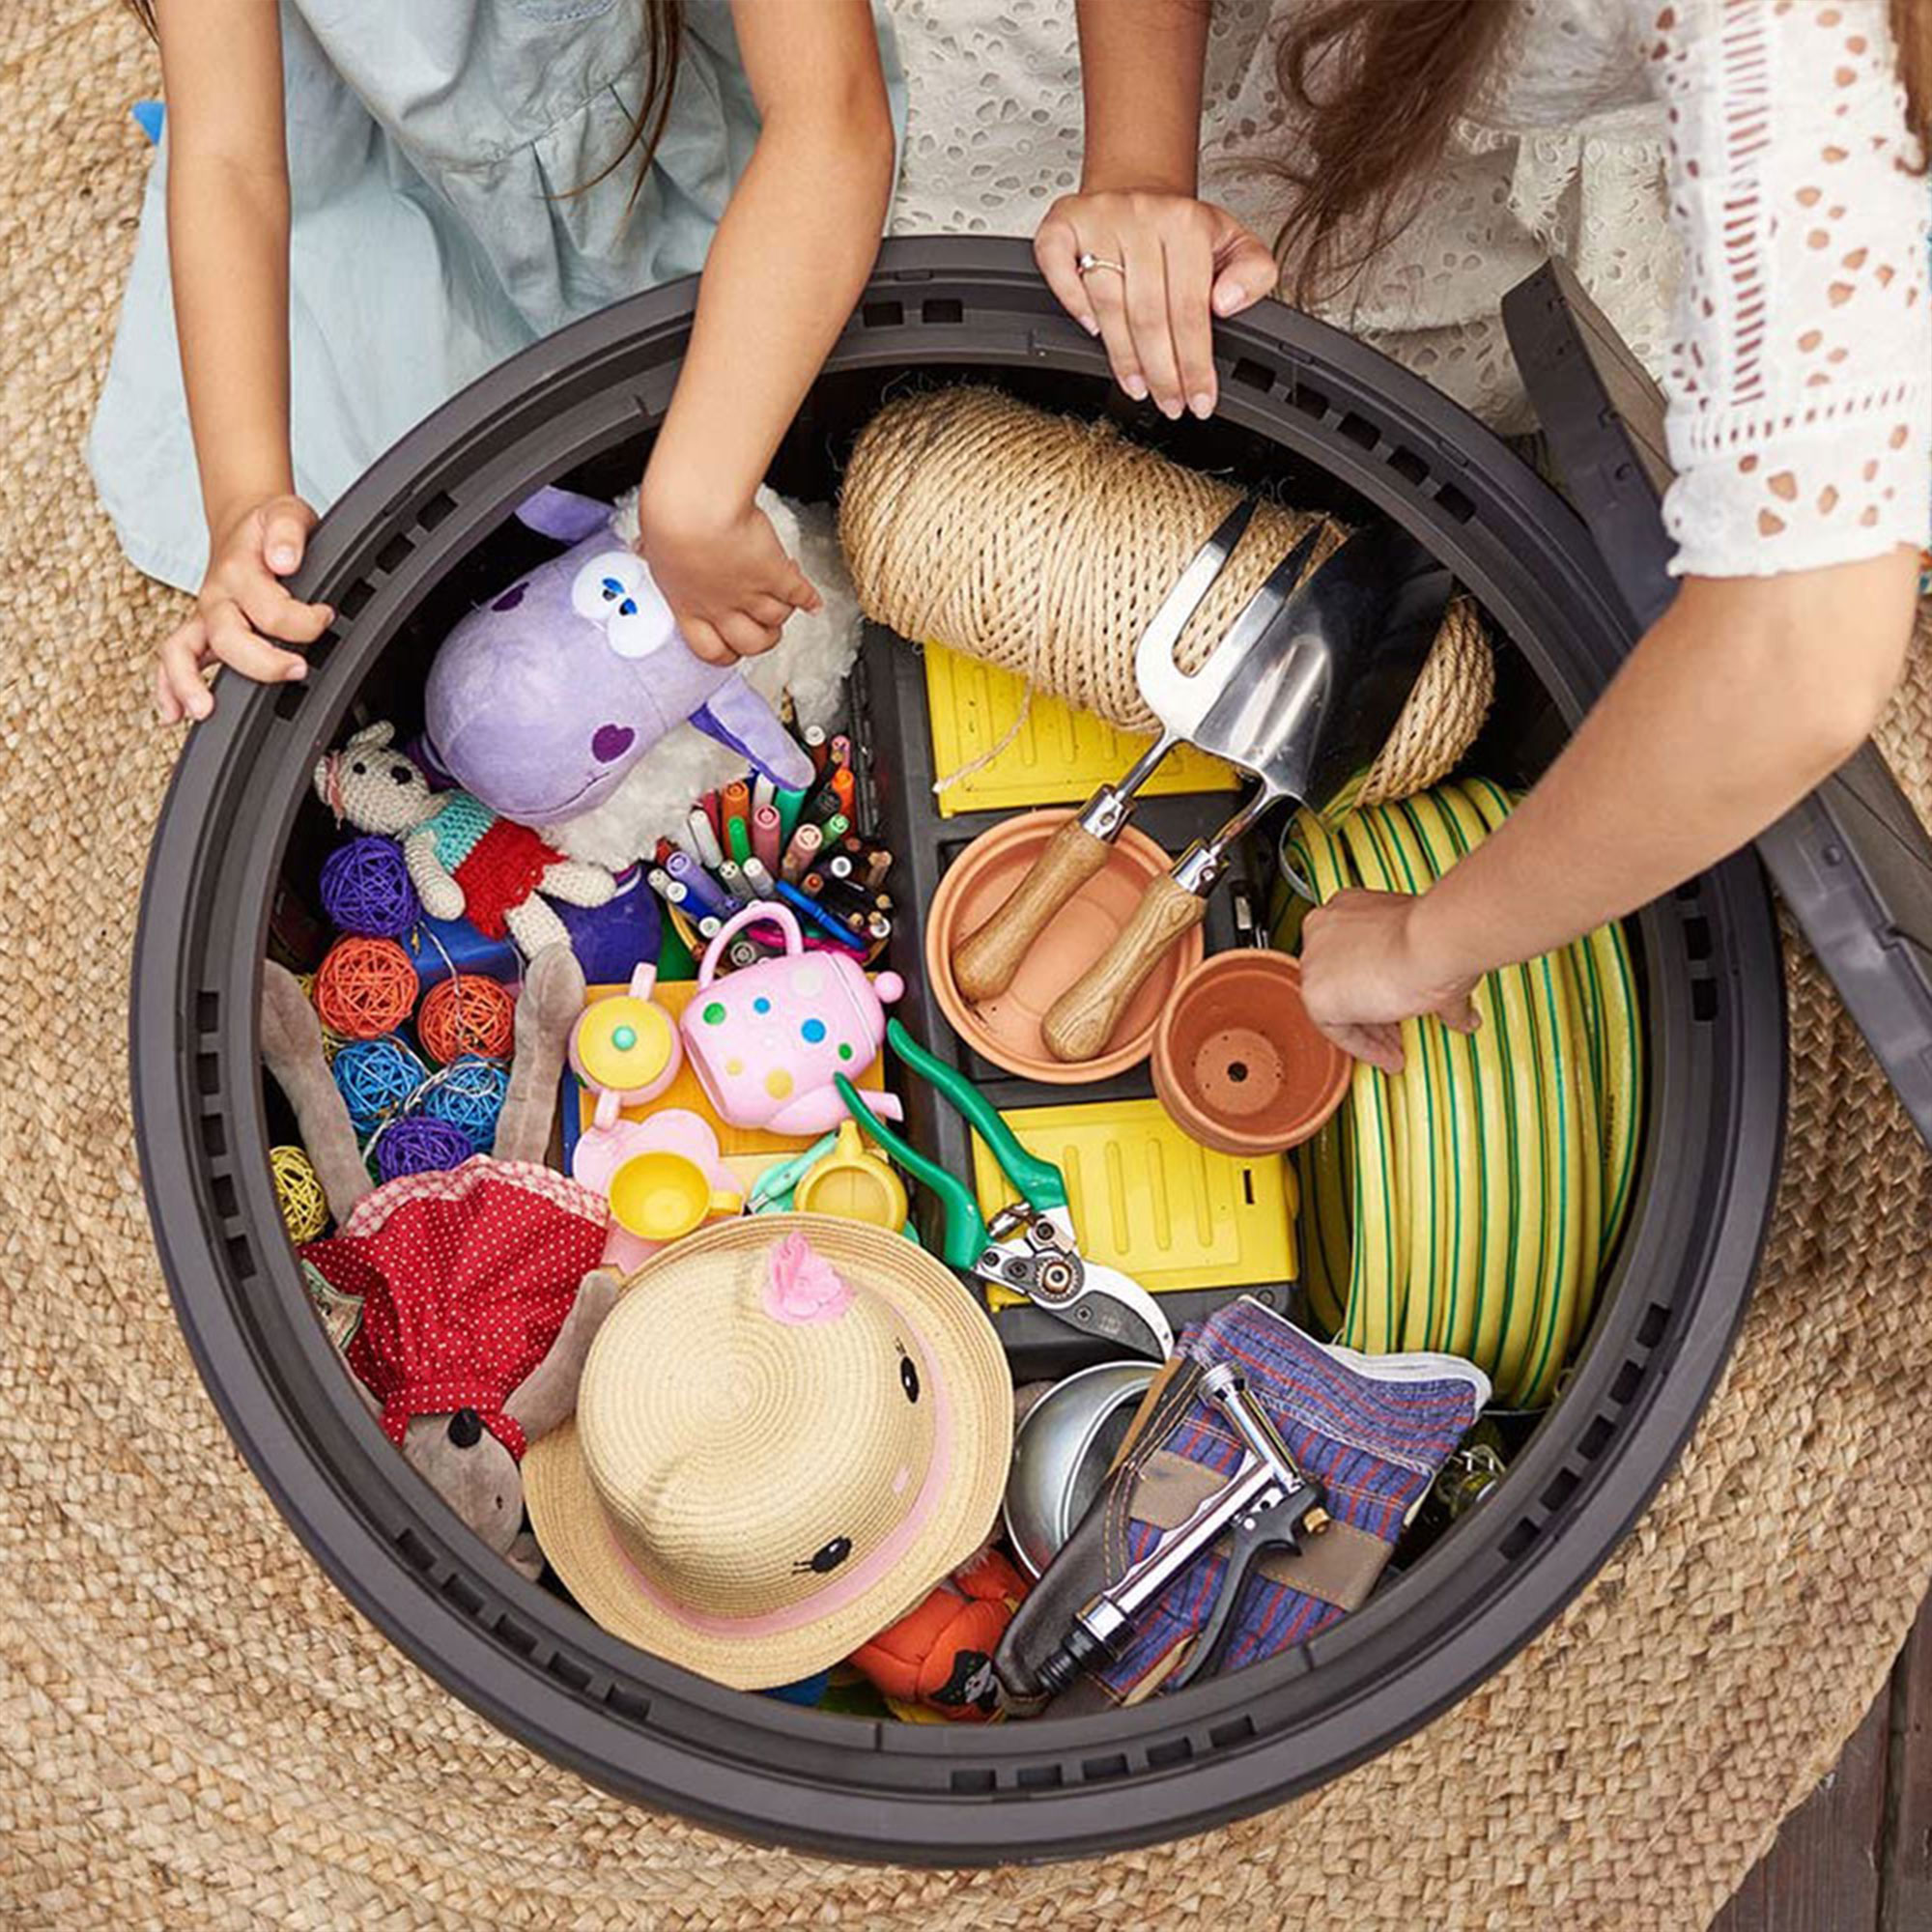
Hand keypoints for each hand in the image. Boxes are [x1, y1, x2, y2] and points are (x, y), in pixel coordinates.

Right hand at [155, 494, 332, 723]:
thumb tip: (283, 560)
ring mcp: (205, 616)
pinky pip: (174, 659)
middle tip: (298, 670)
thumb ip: (287, 530)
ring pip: (182, 650)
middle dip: (262, 662)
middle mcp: (217, 597)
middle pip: (227, 638)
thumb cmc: (268, 525)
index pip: (270, 609)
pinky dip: (168, 687)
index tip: (325, 617)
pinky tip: (173, 713)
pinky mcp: (201, 630)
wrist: (244, 524)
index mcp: (239, 571)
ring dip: (189, 682)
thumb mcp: (287, 511)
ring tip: (203, 709)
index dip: (304, 621)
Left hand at [636, 491, 820, 665]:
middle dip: (761, 639)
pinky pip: (799, 595)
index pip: (710, 650)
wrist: (694, 508)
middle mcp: (721, 607)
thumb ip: (654, 554)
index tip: (732, 649)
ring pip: (777, 620)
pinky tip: (813, 601)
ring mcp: (750, 593)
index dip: (726, 654)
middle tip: (764, 628)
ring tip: (785, 601)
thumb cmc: (669, 521)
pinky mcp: (775, 574)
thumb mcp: (652, 545)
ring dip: (782, 611)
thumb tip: (644, 546)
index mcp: (688, 606)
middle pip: (751, 645)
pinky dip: (809, 599)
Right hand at [1034, 190, 1278, 418]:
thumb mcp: (1235, 243)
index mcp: (1187, 222)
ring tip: (1139, 387)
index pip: (1190, 308)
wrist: (1140, 188)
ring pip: (1107, 304)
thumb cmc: (1183, 228)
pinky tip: (1094, 333)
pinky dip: (1073, 305)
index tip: (1199, 398)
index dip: (1194, 363)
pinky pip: (1058, 270)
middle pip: (1148, 314)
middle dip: (1162, 371)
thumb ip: (1253, 273)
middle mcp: (1141, 216)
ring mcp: (1098, 219)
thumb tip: (1227, 303)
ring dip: (1123, 357)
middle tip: (1170, 403)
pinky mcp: (1062, 222)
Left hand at [1298, 889, 1480, 1074]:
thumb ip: (1431, 979)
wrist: (1432, 941)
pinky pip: (1336, 1031)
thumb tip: (1461, 1013)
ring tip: (1396, 1053)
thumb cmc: (1436, 935)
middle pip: (1343, 982)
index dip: (1377, 987)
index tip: (1397, 1006)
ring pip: (1338, 1007)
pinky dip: (1363, 1048)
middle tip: (1397, 1034)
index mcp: (1348, 908)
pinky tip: (1387, 1058)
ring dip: (1369, 1034)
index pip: (1353, 958)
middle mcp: (1323, 928)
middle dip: (1373, 1012)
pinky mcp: (1315, 994)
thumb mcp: (1430, 951)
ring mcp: (1314, 959)